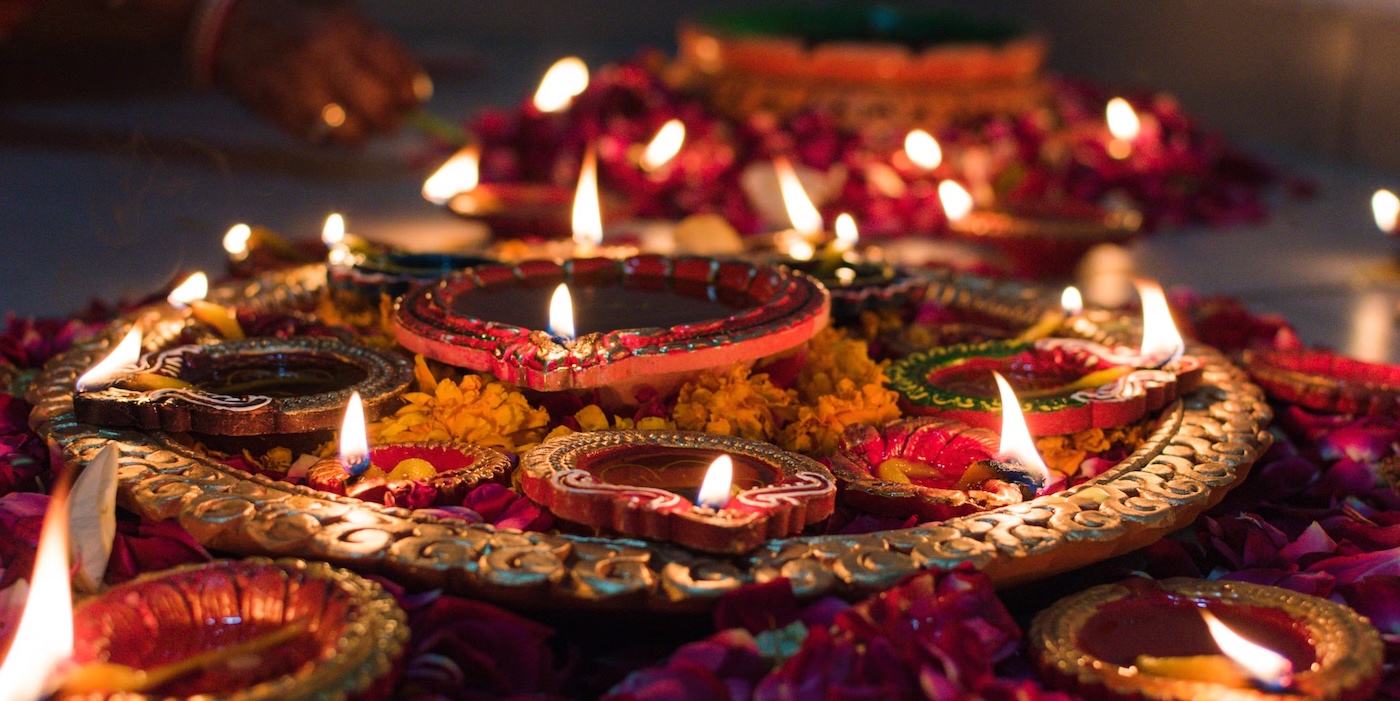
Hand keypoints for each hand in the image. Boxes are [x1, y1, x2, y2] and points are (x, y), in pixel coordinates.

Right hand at [211, 0, 425, 145]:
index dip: (414, 93)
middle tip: (390, 117)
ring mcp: (300, 88)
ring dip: (364, 133)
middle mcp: (323, 57)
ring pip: (356, 135)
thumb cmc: (299, 23)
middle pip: (382, 110)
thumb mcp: (339, 18)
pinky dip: (334, 138)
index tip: (413, 99)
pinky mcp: (282, 114)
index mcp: (344, 28)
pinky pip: (325, 142)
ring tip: (359, 120)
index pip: (401, 75)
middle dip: (393, 118)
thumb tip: (416, 95)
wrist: (229, 28)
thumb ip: (379, 51)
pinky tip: (329, 120)